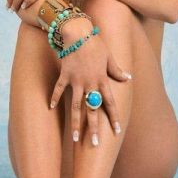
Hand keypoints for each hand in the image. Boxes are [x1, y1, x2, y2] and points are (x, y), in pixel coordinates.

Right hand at [49, 21, 131, 146]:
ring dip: (76, 123)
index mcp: (102, 80)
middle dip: (94, 128)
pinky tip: (50, 108)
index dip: (113, 117)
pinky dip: (54, 97)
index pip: (110, 103)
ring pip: (76, 106)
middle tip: (94, 144)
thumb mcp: (109, 57)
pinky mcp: (65, 75)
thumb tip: (128, 78)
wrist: (78, 32)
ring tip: (75, 138)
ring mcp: (76, 81)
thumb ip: (116, 70)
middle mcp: (90, 83)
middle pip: (92, 110)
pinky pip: (59, 89)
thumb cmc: (95, 43)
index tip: (116, 132)